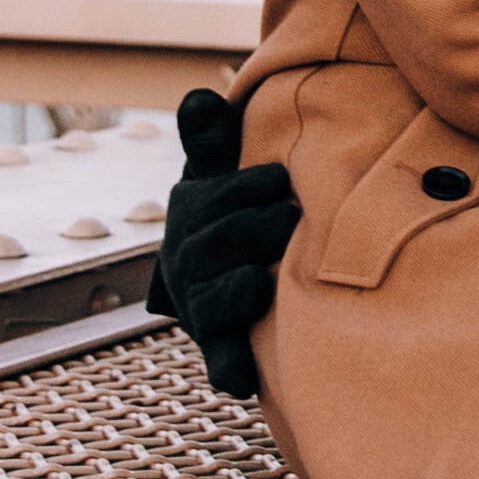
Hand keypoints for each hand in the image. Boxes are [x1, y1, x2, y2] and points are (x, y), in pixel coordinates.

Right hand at [146, 87, 300, 398]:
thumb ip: (210, 138)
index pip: (207, 202)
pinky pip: (220, 359)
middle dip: (247, 232)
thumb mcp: (221, 170)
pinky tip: (244, 378)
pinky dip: (228, 368)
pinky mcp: (223, 343)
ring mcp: (203, 306)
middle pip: (208, 250)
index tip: (279, 178)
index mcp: (191, 217)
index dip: (241, 190)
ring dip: (235, 292)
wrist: (235, 266)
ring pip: (210, 303)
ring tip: (265, 280)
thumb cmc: (236, 207)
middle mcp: (189, 264)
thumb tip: (198, 99)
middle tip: (289, 220)